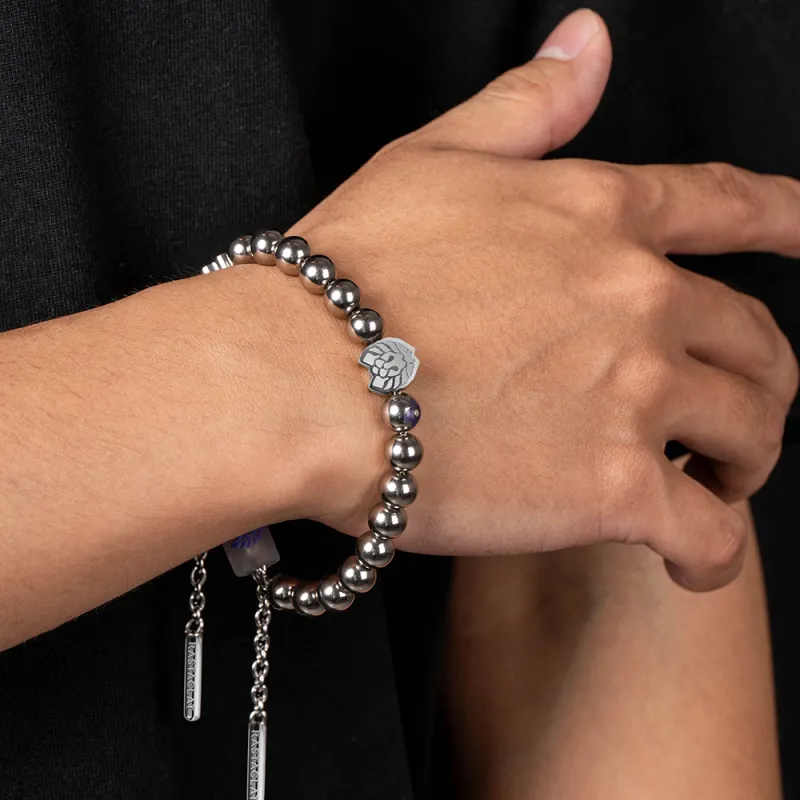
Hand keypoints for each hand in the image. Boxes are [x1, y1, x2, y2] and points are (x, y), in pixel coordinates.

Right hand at [285, 9, 798, 589]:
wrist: (299, 379)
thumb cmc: (347, 278)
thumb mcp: (434, 160)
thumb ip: (528, 105)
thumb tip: (586, 40)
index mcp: (599, 217)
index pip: (730, 207)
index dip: (785, 220)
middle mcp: (637, 298)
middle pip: (757, 339)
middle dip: (760, 378)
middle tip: (732, 411)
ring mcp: (634, 394)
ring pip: (751, 430)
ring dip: (745, 459)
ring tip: (714, 482)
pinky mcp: (612, 488)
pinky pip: (708, 530)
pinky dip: (714, 551)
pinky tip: (693, 560)